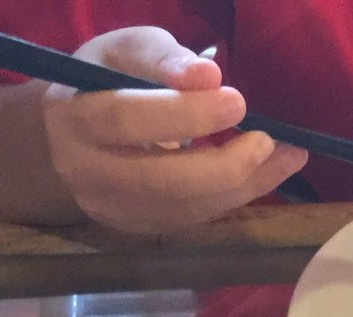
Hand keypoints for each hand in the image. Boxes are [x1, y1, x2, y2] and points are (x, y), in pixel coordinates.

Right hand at [42, 28, 307, 233]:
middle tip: (268, 141)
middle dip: (223, 165)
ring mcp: (111, 211)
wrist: (65, 140)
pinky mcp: (135, 230)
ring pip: (182, 209)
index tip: (236, 101)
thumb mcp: (123, 51)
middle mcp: (87, 174)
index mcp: (76, 118)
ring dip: (241, 187)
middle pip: (160, 181)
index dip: (184, 114)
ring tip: (287, 158)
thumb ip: (162, 57)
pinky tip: (263, 175)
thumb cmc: (100, 80)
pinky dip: (232, 199)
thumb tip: (210, 76)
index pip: (127, 120)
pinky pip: (190, 220)